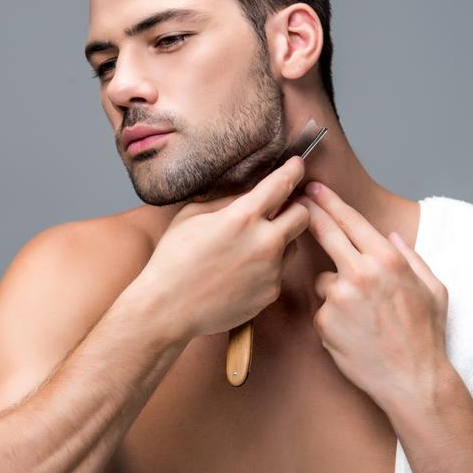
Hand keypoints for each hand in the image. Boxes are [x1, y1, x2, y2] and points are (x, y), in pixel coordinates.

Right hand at [133, 156, 310, 340]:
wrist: (168, 308)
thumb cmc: (174, 259)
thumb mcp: (193, 216)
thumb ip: (227, 201)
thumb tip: (249, 194)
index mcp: (242, 217)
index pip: (282, 184)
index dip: (294, 170)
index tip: (298, 165)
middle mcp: (264, 242)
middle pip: (303, 214)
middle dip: (295, 207)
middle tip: (281, 207)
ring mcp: (271, 270)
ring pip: (293, 244)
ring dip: (281, 238)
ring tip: (250, 246)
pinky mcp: (271, 292)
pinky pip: (279, 271)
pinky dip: (267, 266)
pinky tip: (241, 271)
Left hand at [298, 181, 449, 410]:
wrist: (413, 380)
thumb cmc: (426, 335)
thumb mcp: (433, 288)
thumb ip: (411, 257)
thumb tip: (392, 236)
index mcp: (388, 260)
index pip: (351, 220)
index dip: (329, 201)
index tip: (314, 188)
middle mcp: (361, 272)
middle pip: (325, 233)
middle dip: (310, 214)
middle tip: (296, 202)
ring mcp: (339, 296)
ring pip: (324, 279)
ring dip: (335, 289)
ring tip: (362, 316)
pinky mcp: (324, 321)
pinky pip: (323, 309)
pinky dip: (333, 317)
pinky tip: (354, 332)